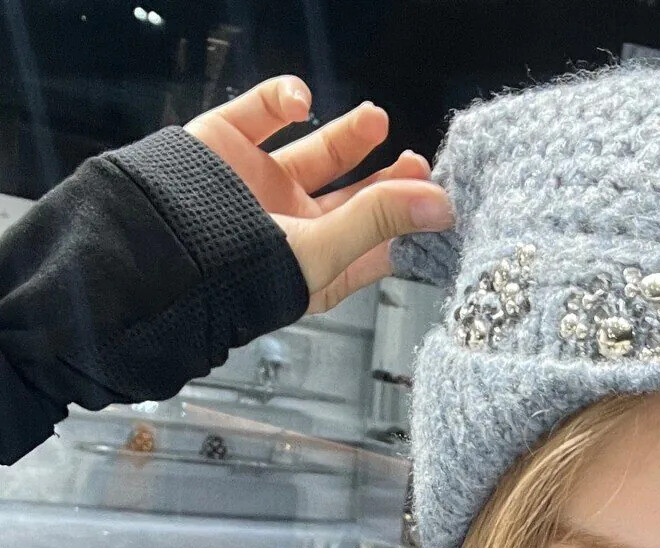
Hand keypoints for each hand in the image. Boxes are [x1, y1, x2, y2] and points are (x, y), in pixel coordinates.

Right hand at [185, 75, 453, 315]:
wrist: (155, 249)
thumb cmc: (238, 271)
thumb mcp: (322, 250)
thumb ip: (380, 220)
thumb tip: (440, 204)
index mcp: (316, 265)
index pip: (376, 245)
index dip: (407, 222)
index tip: (440, 200)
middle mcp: (291, 226)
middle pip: (353, 198)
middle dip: (387, 178)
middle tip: (418, 160)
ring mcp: (261, 186)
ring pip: (314, 154)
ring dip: (347, 135)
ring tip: (376, 120)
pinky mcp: (228, 146)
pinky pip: (261, 113)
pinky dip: (283, 99)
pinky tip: (302, 101)